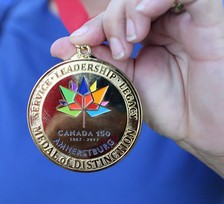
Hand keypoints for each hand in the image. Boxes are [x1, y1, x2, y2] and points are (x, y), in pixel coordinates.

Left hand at [50, 0, 223, 176]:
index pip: (113, 19)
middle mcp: (163, 26)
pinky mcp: (208, 17)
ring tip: (130, 40)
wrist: (204, 128)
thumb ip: (98, 60)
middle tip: (116, 49)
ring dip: (129, 10)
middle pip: (127, 3)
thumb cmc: (170, 110)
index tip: (77, 42)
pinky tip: (144, 15)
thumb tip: (59, 47)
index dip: (93, 25)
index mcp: (145, 41)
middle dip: (111, 20)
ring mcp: (184, 20)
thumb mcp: (127, 84)